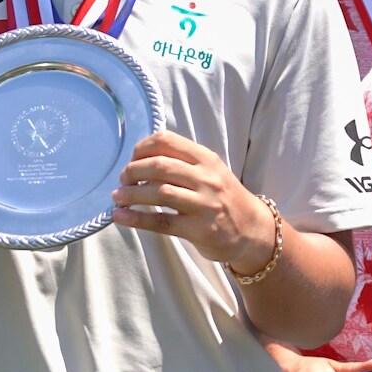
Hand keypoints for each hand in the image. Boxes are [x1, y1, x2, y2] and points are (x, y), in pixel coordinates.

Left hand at [112, 130, 277, 270]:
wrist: (253, 230)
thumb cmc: (224, 198)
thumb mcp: (210, 171)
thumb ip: (182, 163)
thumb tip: (139, 161)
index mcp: (206, 159)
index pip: (167, 141)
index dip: (141, 148)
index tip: (132, 159)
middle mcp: (206, 178)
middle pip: (159, 166)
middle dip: (133, 171)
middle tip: (122, 180)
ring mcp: (204, 204)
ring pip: (159, 193)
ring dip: (131, 194)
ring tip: (118, 198)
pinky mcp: (199, 230)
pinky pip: (161, 222)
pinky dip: (136, 218)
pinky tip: (120, 217)